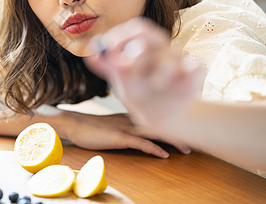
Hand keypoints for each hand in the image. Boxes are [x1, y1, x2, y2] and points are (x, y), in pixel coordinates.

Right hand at [62, 111, 190, 157]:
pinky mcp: (118, 136)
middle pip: (160, 122)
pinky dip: (153, 148)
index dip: (173, 120)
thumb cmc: (92, 126)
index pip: (157, 115)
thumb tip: (141, 130)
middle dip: (179, 129)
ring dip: (172, 140)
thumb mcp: (114, 122)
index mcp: (132, 114)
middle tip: (196, 137)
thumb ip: (128, 123)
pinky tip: (164, 155)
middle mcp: (132, 118)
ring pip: (154, 132)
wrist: (75, 124)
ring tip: (187, 149)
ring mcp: (125, 127)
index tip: (188, 125)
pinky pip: (140, 143)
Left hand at [85, 17, 202, 129]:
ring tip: (154, 83)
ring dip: (160, 69)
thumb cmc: (138, 91)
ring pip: (170, 54)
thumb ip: (105, 66)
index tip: (110, 47)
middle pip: (153, 36)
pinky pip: (194, 66)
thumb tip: (90, 55)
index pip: (137, 28)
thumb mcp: (119, 79)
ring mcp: (177, 61)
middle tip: (127, 64)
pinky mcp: (192, 74)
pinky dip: (189, 69)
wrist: (159, 115)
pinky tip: (180, 76)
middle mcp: (161, 48)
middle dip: (140, 49)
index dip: (124, 35)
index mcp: (144, 43)